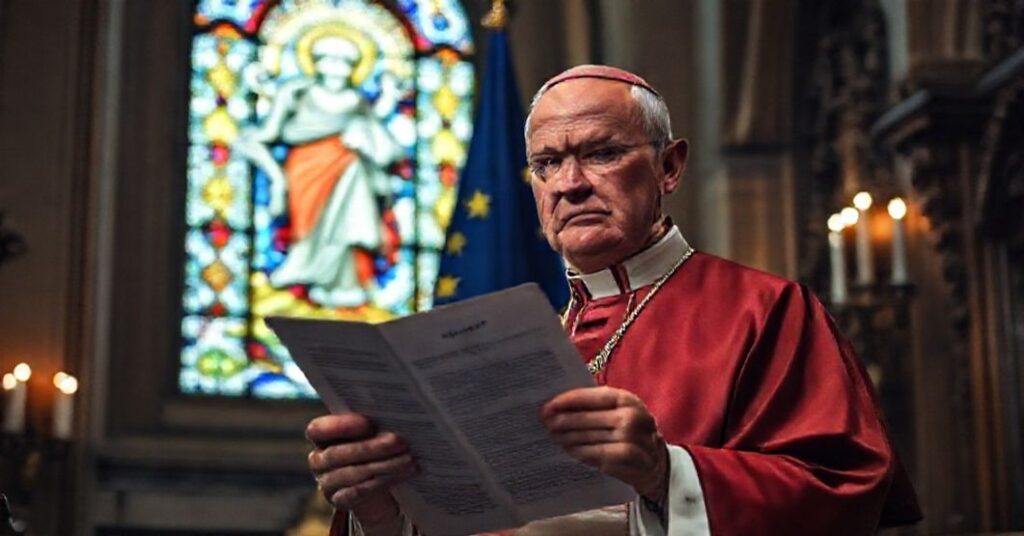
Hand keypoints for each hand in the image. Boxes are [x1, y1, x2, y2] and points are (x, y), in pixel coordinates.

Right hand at [306, 413, 416, 529]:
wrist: (376, 485)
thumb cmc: (372, 447)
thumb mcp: (369, 434)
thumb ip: (372, 425)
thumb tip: (394, 416)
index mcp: (321, 437)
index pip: (318, 429)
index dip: (340, 426)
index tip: (368, 422)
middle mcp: (319, 460)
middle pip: (339, 454)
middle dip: (372, 447)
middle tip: (399, 441)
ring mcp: (327, 483)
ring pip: (353, 474)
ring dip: (385, 465)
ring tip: (409, 459)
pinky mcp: (340, 501)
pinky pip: (360, 492)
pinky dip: (383, 482)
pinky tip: (403, 474)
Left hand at [540, 387, 668, 500]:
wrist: (657, 461)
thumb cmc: (631, 431)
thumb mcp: (620, 411)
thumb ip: (595, 406)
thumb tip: (559, 405)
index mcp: (628, 399)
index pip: (593, 396)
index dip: (568, 400)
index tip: (548, 405)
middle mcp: (633, 417)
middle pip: (588, 419)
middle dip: (563, 421)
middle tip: (545, 422)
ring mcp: (633, 439)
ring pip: (590, 437)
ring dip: (568, 438)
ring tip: (553, 436)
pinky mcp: (630, 460)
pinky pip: (598, 454)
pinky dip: (581, 452)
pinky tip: (569, 450)